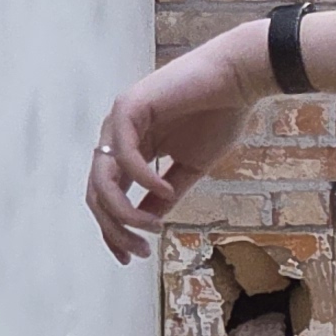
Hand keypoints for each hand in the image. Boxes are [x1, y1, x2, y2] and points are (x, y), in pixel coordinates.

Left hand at [86, 30, 266, 261]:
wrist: (238, 78)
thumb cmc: (220, 115)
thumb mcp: (190, 167)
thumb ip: (166, 194)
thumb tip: (148, 222)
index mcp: (131, 150)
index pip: (108, 196)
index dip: (113, 230)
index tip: (131, 257)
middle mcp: (118, 137)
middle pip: (97, 193)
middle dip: (114, 229)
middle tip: (139, 250)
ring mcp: (119, 121)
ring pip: (102, 179)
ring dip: (123, 211)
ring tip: (151, 227)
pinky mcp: (129, 107)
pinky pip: (124, 154)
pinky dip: (143, 179)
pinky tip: (167, 189)